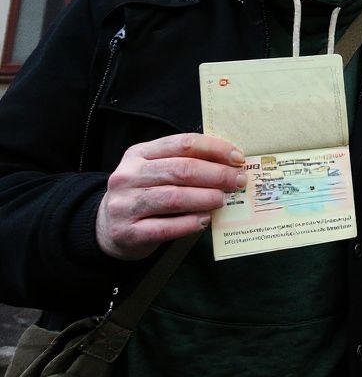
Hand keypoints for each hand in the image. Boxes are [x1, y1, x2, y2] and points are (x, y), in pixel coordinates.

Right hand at [96, 133, 246, 260]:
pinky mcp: (127, 232)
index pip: (183, 143)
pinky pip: (165, 227)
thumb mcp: (156, 170)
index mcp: (139, 154)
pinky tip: (204, 220)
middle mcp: (128, 176)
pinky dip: (189, 223)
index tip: (238, 158)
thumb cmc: (144, 194)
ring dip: (205, 198)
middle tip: (238, 181)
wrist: (107, 228)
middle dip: (217, 175)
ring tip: (223, 200)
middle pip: (181, 170)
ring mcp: (125, 204)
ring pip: (174, 197)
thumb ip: (185, 163)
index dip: (215, 149)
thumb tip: (231, 163)